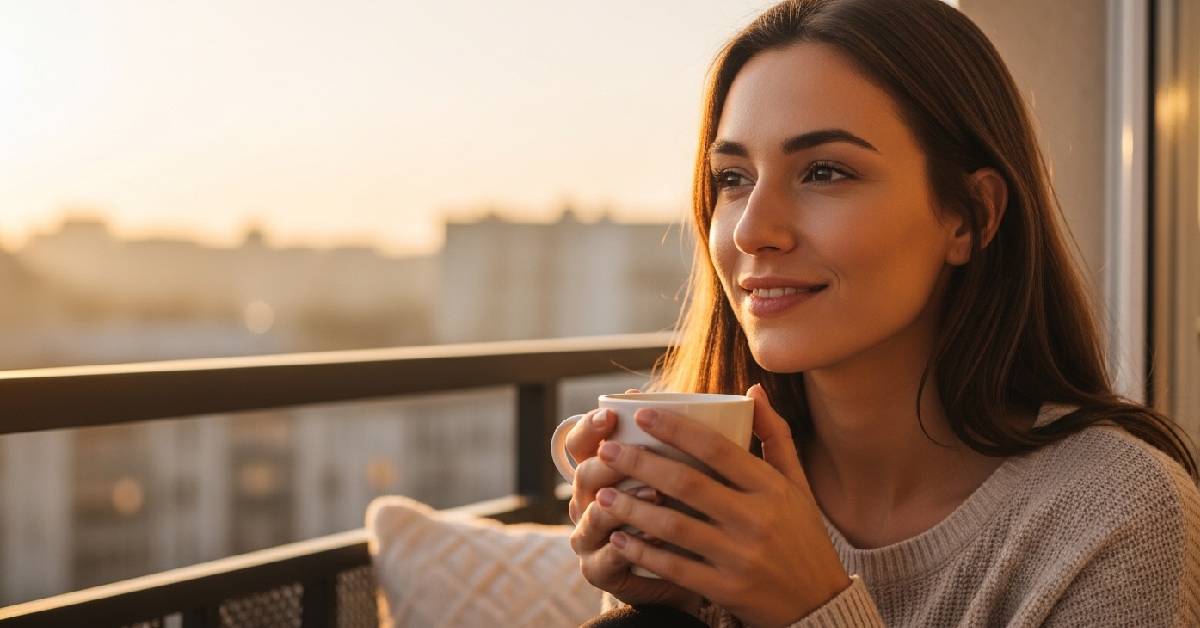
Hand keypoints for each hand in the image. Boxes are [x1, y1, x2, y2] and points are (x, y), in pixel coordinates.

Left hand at [593, 384, 849, 626]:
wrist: (820, 605)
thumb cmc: (803, 537)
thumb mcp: (797, 485)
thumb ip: (775, 437)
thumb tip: (754, 390)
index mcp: (771, 488)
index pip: (717, 448)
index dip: (675, 428)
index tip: (641, 413)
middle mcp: (757, 519)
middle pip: (687, 483)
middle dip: (639, 463)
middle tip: (606, 450)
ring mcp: (741, 557)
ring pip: (674, 526)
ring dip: (631, 508)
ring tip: (600, 494)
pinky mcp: (726, 590)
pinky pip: (675, 568)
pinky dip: (642, 553)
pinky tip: (617, 538)